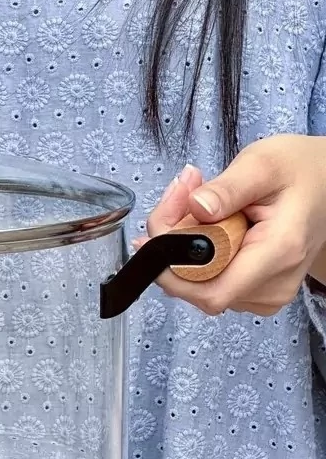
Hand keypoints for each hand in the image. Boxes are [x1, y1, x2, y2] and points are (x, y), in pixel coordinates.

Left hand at [136, 135, 325, 315]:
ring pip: (197, 285)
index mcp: (279, 254)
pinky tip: (203, 223)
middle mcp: (273, 285)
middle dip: (172, 245)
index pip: (210, 292)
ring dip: (181, 247)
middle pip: (196, 288)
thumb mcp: (262, 164)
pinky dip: (195, 254)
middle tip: (177, 197)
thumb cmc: (299, 171)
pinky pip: (208, 281)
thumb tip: (195, 207)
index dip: (172, 270)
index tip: (158, 231)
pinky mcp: (255, 291)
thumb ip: (227, 188)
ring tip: (192, 202)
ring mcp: (264, 293)